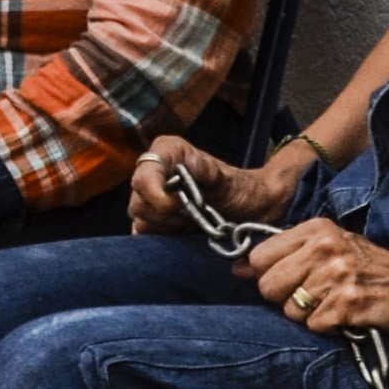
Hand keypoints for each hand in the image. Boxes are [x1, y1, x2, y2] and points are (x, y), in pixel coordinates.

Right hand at [133, 134, 310, 235]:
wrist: (250, 210)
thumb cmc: (240, 189)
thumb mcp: (229, 180)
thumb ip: (209, 170)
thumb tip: (191, 162)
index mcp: (167, 151)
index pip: (143, 175)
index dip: (155, 195)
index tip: (178, 206)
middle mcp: (153, 171)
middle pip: (139, 202)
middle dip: (166, 214)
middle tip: (193, 215)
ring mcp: (149, 196)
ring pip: (141, 219)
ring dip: (168, 226)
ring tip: (193, 220)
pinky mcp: (151, 218)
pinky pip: (144, 233)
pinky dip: (164, 236)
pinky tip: (183, 230)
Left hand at [239, 218, 388, 337]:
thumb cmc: (377, 270)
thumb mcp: (334, 247)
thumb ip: (287, 254)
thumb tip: (238, 268)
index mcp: (317, 229)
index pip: (258, 258)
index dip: (271, 276)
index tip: (292, 281)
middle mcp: (326, 248)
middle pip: (268, 286)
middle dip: (287, 299)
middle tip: (319, 296)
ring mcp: (338, 276)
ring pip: (290, 310)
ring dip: (311, 316)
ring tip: (338, 305)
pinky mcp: (350, 304)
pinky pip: (314, 326)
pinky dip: (330, 329)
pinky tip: (350, 317)